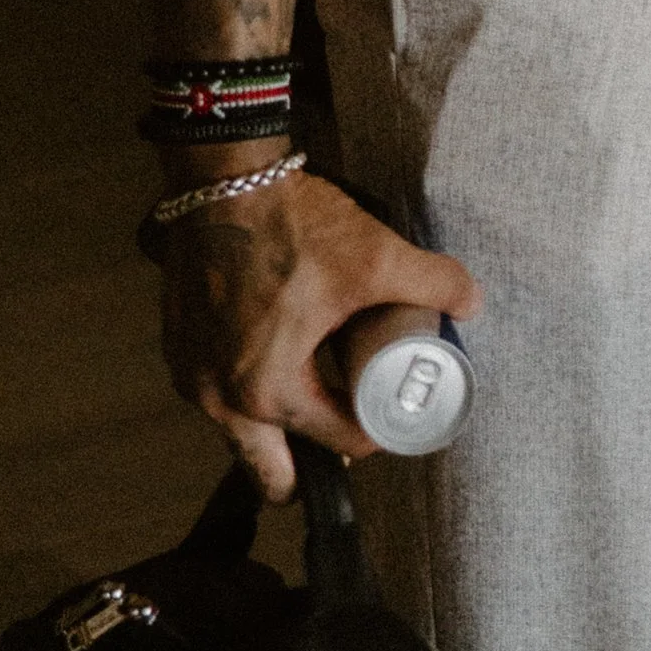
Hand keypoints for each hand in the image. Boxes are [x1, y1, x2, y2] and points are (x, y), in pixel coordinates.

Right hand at [158, 162, 481, 498]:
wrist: (224, 177)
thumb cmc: (292, 224)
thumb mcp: (375, 256)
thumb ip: (432, 282)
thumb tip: (473, 303)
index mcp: (268, 391)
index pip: (338, 443)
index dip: (376, 433)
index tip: (391, 410)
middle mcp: (219, 399)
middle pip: (273, 473)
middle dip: (313, 467)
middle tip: (349, 426)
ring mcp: (189, 376)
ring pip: (241, 434)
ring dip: (279, 425)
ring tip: (319, 386)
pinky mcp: (176, 347)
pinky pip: (217, 394)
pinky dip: (247, 388)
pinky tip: (277, 354)